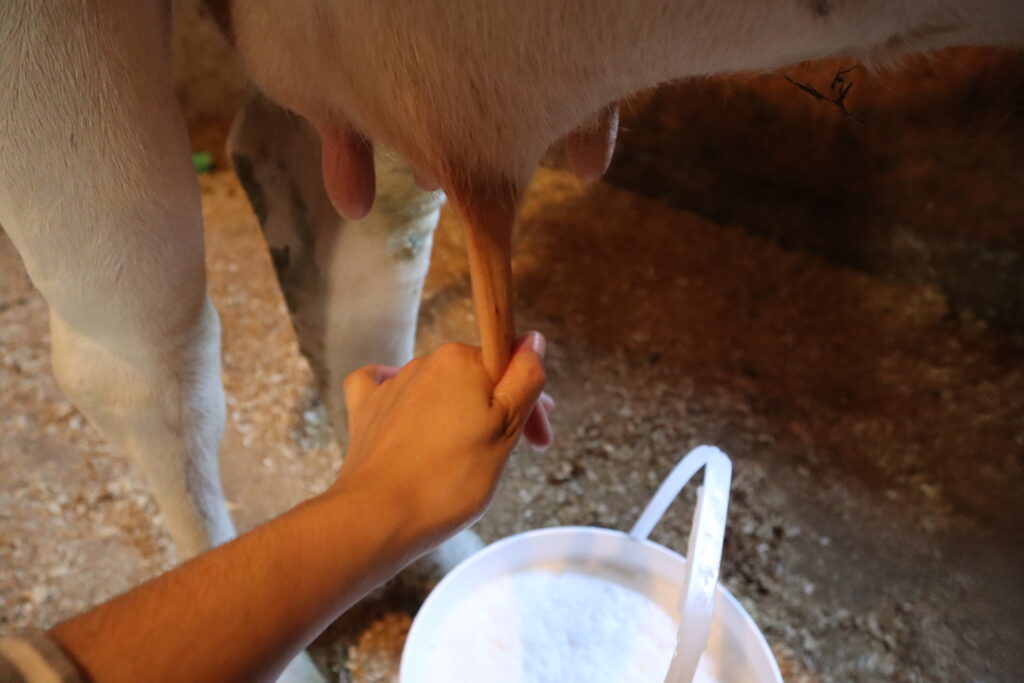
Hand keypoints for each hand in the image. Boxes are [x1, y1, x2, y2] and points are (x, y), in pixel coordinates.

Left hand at [335, 333, 547, 554]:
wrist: (379, 516)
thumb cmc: (449, 478)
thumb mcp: (507, 428)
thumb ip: (525, 378)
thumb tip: (533, 339)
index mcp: (462, 361)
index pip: (509, 367)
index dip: (529, 403)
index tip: (537, 440)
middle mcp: (425, 363)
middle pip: (474, 379)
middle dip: (496, 410)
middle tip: (510, 456)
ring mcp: (392, 386)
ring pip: (438, 391)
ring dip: (457, 417)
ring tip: (462, 459)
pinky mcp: (365, 410)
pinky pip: (384, 389)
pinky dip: (401, 399)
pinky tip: (406, 412)